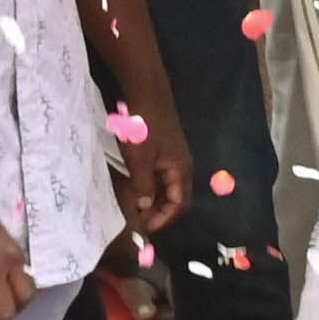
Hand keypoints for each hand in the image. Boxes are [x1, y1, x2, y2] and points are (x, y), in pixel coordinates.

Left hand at [104, 95, 191, 250]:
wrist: (146, 92)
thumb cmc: (143, 126)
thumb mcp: (139, 159)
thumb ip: (143, 186)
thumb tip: (145, 207)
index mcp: (181, 170)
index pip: (179, 204)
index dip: (163, 219)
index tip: (144, 228)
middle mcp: (182, 165)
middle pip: (176, 197)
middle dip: (160, 212)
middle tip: (140, 221)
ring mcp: (174, 156)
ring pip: (168, 186)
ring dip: (155, 200)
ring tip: (136, 208)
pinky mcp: (165, 149)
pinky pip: (162, 175)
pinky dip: (151, 186)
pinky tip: (136, 186)